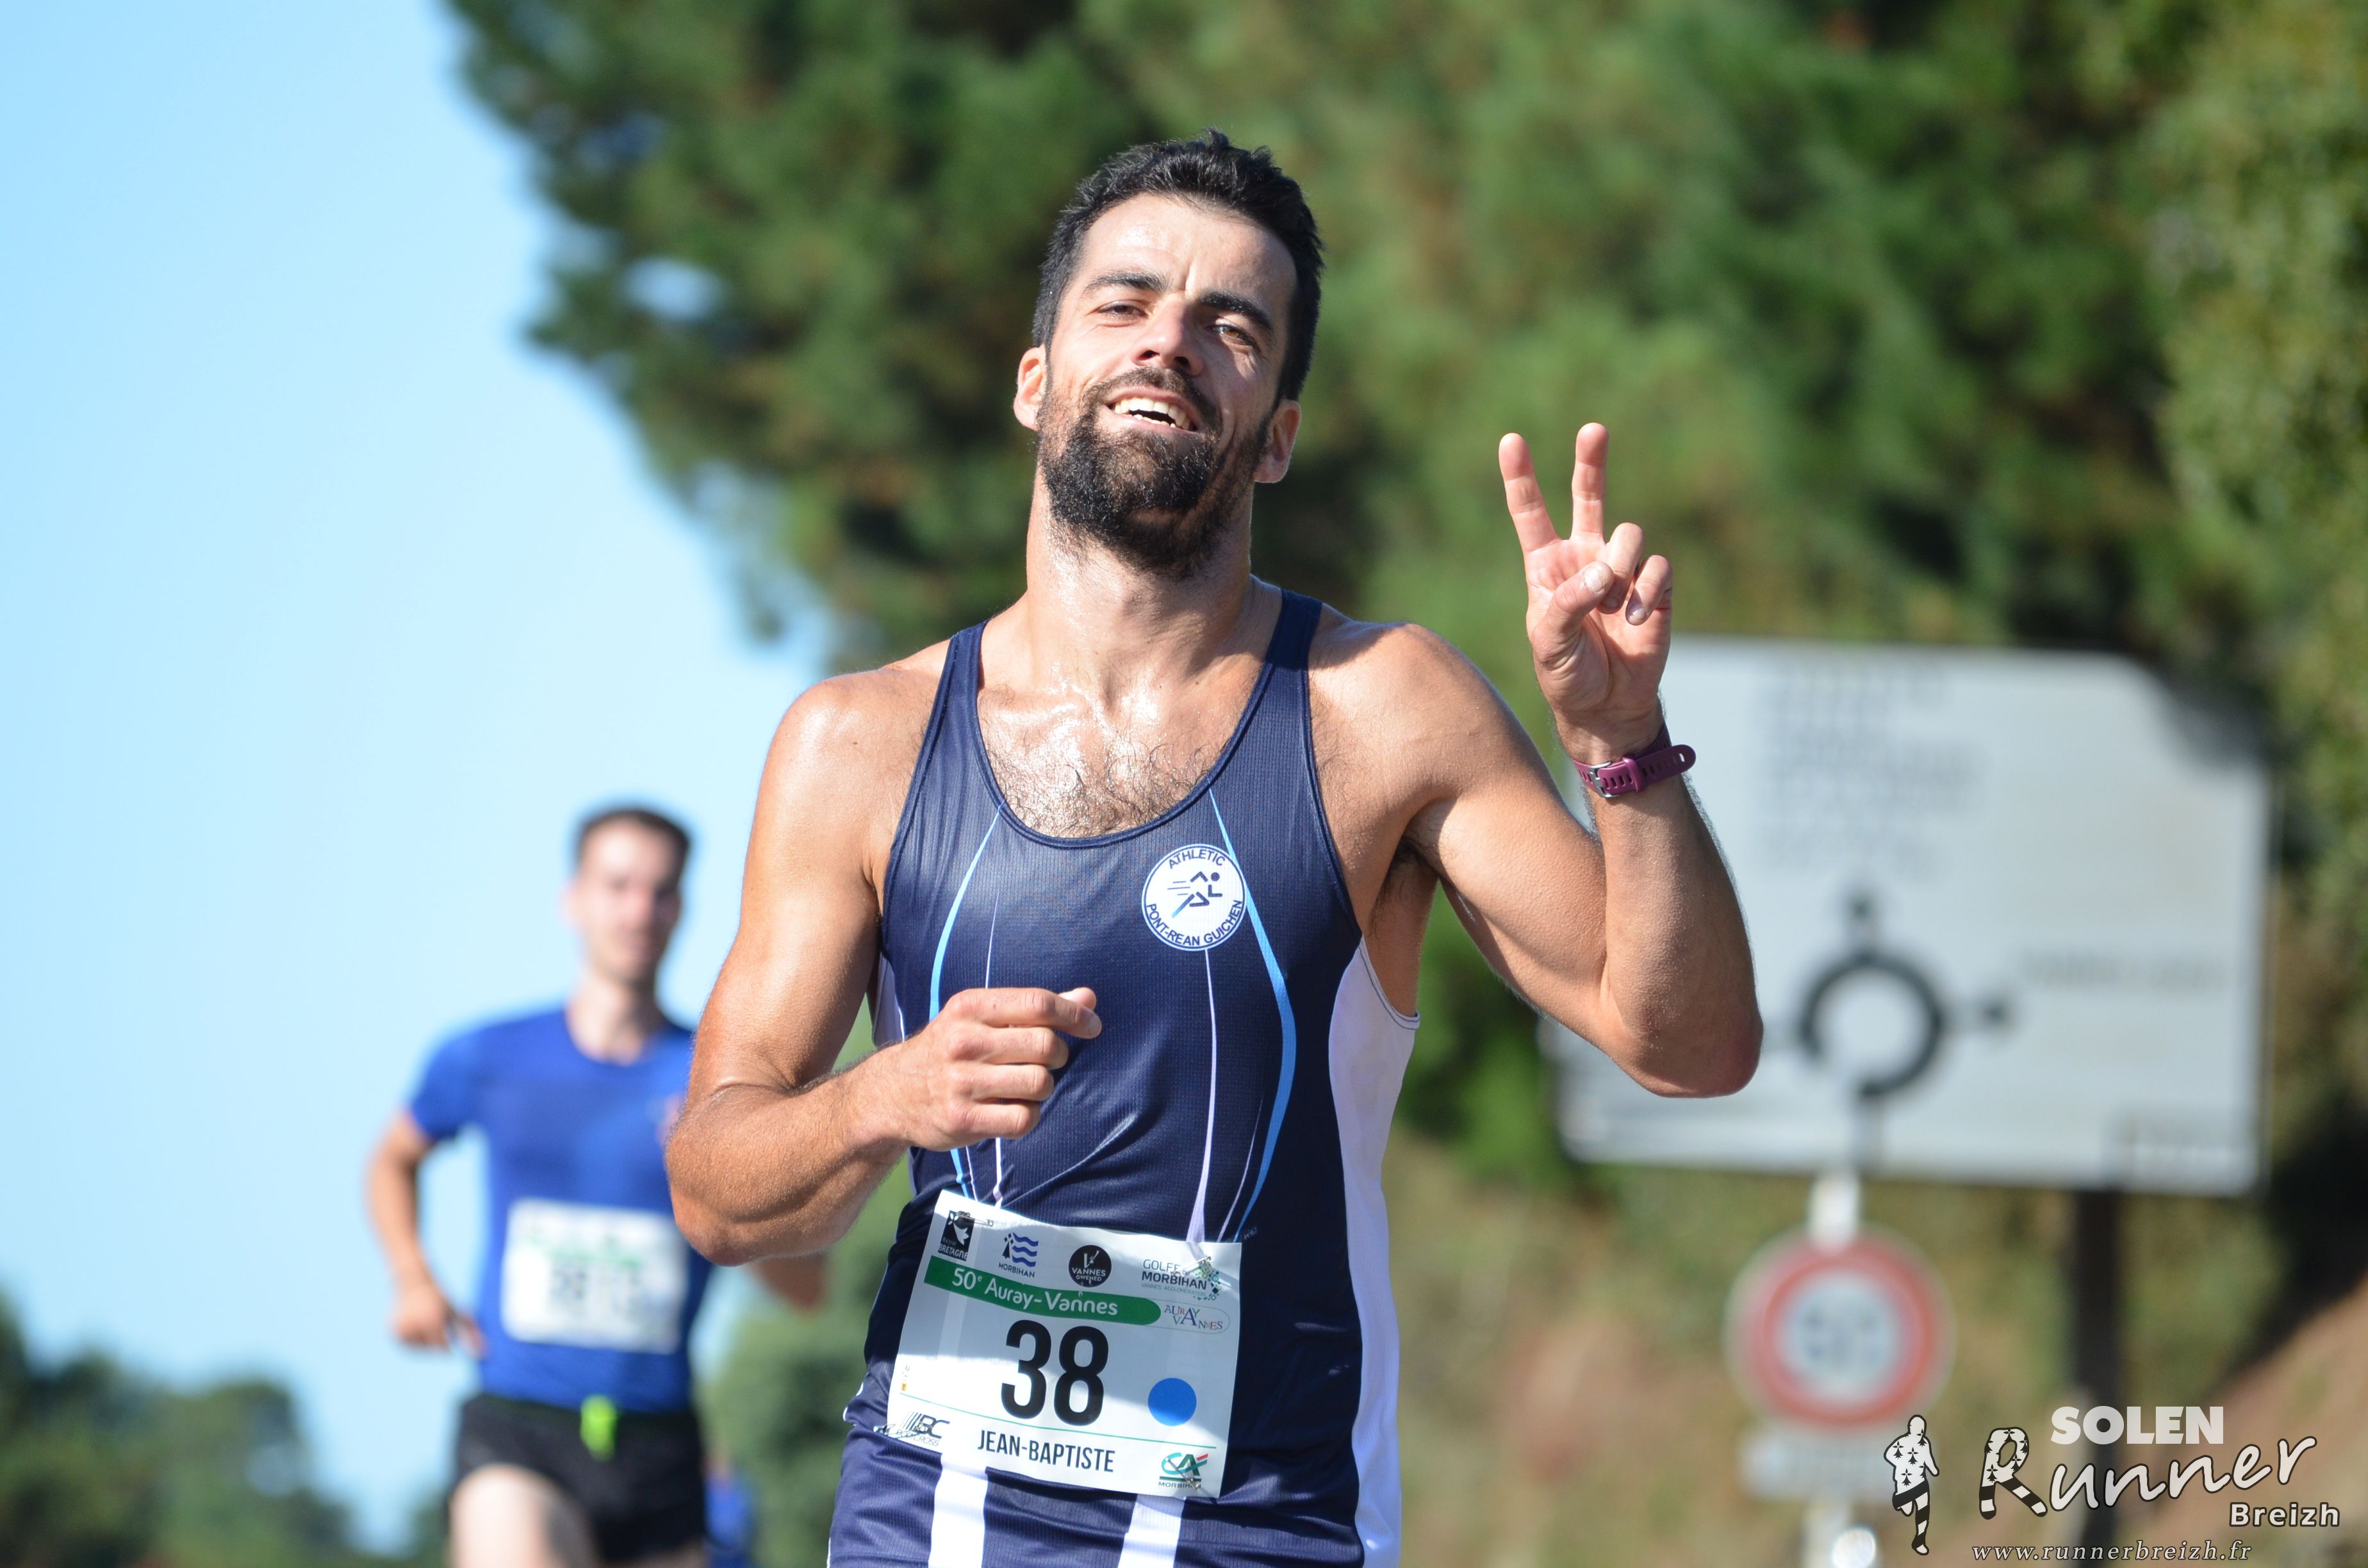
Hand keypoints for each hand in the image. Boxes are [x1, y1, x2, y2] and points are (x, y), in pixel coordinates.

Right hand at [390, 1275, 481, 1354]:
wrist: (414, 1283)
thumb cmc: (441, 1299)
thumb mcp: (457, 1313)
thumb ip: (470, 1333)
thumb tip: (484, 1353)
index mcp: (431, 1319)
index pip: (444, 1346)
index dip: (449, 1344)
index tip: (448, 1335)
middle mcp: (415, 1325)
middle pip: (432, 1350)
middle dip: (438, 1341)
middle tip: (435, 1323)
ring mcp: (401, 1329)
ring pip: (421, 1350)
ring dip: (426, 1341)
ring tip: (425, 1323)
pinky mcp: (393, 1332)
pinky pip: (409, 1346)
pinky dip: (415, 1340)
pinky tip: (415, 1324)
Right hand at [863, 986, 1100, 1150]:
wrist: (892, 1093)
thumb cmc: (950, 1049)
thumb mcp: (981, 1018)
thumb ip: (1034, 1008)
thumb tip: (1088, 998)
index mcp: (970, 1007)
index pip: (1038, 1004)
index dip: (1075, 1015)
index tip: (1092, 1026)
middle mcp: (964, 1042)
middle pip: (1046, 1045)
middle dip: (1058, 1055)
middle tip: (1046, 1061)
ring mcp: (961, 1083)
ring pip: (1041, 1084)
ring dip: (1043, 1087)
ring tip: (1023, 1086)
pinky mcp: (963, 1120)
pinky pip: (1025, 1119)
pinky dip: (1029, 1116)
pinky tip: (1013, 1110)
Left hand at [1499, 424, 1672, 762]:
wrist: (1608, 707)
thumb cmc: (1567, 674)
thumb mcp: (1550, 642)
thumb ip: (1569, 602)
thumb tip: (1603, 571)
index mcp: (1548, 566)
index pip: (1531, 514)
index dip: (1521, 477)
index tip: (1510, 440)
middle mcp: (1585, 558)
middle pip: (1587, 496)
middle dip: (1591, 461)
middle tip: (1593, 429)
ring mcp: (1621, 570)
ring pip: (1627, 533)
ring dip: (1618, 568)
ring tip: (1611, 607)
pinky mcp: (1655, 586)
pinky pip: (1656, 565)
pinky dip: (1645, 591)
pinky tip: (1637, 618)